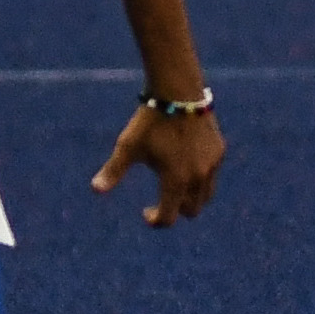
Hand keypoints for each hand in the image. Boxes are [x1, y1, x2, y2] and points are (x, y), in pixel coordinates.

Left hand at [92, 102, 223, 226]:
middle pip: (192, 210)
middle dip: (176, 211)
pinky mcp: (219, 151)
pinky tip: (184, 166)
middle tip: (159, 203)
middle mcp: (198, 177)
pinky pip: (212, 175)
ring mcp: (212, 164)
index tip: (145, 213)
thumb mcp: (127, 146)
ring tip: (173, 188)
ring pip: (206, 195)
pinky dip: (200, 179)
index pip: (169, 216)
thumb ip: (113, 170)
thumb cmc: (149, 121)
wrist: (178, 93)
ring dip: (191, 198)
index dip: (156, 220)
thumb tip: (95, 190)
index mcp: (176, 180)